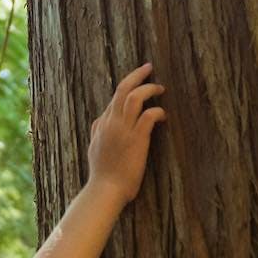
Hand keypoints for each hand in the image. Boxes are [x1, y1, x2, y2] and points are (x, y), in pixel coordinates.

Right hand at [86, 62, 165, 202]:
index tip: (138, 80)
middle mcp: (111, 123)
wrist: (105, 190)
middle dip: (137, 75)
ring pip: (134, 97)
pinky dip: (157, 111)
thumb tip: (99, 120)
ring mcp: (123, 130)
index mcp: (102, 124)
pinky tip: (163, 115)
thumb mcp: (93, 148)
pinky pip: (149, 115)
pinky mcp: (137, 139)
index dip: (128, 85)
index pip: (115, 97)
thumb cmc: (102, 173)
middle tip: (148, 67)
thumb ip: (97, 132)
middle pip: (123, 89)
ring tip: (160, 88)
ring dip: (149, 89)